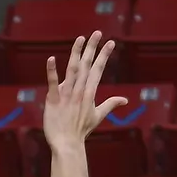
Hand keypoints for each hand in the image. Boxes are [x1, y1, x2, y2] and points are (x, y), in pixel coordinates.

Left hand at [42, 31, 128, 152]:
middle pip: (86, 65)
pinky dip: (52, 72)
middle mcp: (80, 91)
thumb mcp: (98, 116)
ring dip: (76, 53)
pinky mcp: (53, 100)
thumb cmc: (81, 130)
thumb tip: (125, 99)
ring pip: (72, 70)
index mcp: (90, 93)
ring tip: (81, 38)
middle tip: (97, 32)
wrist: (67, 144)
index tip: (111, 42)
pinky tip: (51, 58)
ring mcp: (66, 95)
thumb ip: (110, 104)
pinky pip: (52, 84)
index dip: (104, 55)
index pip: (98, 70)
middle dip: (93, 48)